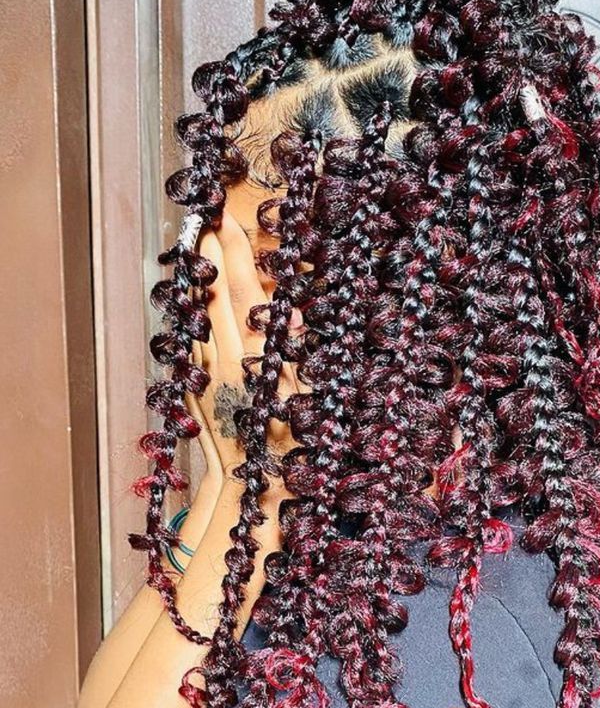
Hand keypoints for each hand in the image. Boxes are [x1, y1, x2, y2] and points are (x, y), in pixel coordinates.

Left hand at [192, 209, 301, 478]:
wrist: (246, 487)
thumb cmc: (288, 445)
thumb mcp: (301, 394)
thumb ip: (291, 348)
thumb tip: (290, 307)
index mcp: (251, 356)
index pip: (240, 291)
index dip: (235, 255)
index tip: (231, 222)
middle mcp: (221, 358)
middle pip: (212, 295)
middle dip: (211, 256)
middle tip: (209, 220)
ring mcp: (201, 372)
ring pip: (197, 313)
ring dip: (200, 280)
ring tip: (202, 248)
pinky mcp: (191, 387)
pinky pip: (192, 340)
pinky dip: (195, 314)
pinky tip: (198, 300)